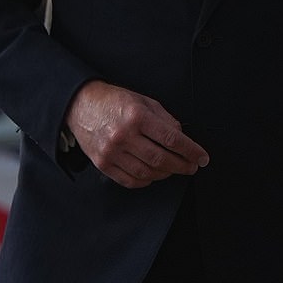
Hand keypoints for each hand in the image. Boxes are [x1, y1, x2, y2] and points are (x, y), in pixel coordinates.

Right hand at [65, 79, 208, 187]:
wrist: (81, 105)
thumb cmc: (114, 102)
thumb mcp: (144, 101)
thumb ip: (165, 119)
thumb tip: (182, 137)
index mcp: (137, 116)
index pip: (172, 138)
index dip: (191, 151)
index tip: (201, 157)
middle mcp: (123, 135)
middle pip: (161, 159)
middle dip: (182, 166)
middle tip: (191, 166)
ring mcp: (112, 152)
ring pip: (147, 172)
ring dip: (166, 174)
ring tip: (173, 169)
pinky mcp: (103, 164)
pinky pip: (130, 180)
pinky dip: (146, 180)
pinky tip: (154, 174)